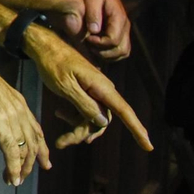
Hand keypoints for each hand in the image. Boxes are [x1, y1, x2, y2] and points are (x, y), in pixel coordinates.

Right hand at [0, 48, 48, 185]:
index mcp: (19, 102)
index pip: (36, 129)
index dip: (41, 146)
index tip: (44, 159)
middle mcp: (20, 111)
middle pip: (34, 142)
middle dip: (33, 162)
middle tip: (28, 175)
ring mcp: (12, 118)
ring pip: (25, 150)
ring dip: (22, 168)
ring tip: (15, 180)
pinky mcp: (1, 125)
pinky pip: (12, 152)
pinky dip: (13, 167)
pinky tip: (11, 177)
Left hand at [28, 29, 152, 151]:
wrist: (44, 46)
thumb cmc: (53, 64)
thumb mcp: (66, 86)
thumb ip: (85, 105)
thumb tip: (104, 122)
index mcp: (101, 87)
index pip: (125, 112)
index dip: (137, 130)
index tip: (149, 147)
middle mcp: (102, 90)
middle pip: (102, 120)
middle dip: (84, 132)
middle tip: (62, 142)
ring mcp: (94, 91)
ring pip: (93, 118)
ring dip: (77, 127)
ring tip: (58, 126)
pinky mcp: (86, 92)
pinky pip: (86, 110)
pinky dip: (74, 117)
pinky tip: (59, 114)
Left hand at [78, 0, 130, 61]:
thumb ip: (93, 14)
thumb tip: (94, 31)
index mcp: (119, 18)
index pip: (113, 40)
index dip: (99, 44)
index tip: (87, 38)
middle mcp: (125, 26)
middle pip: (121, 50)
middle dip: (103, 53)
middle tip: (88, 46)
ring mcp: (124, 30)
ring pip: (123, 52)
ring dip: (107, 55)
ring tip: (92, 48)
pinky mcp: (120, 33)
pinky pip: (121, 50)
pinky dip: (110, 54)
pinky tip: (96, 49)